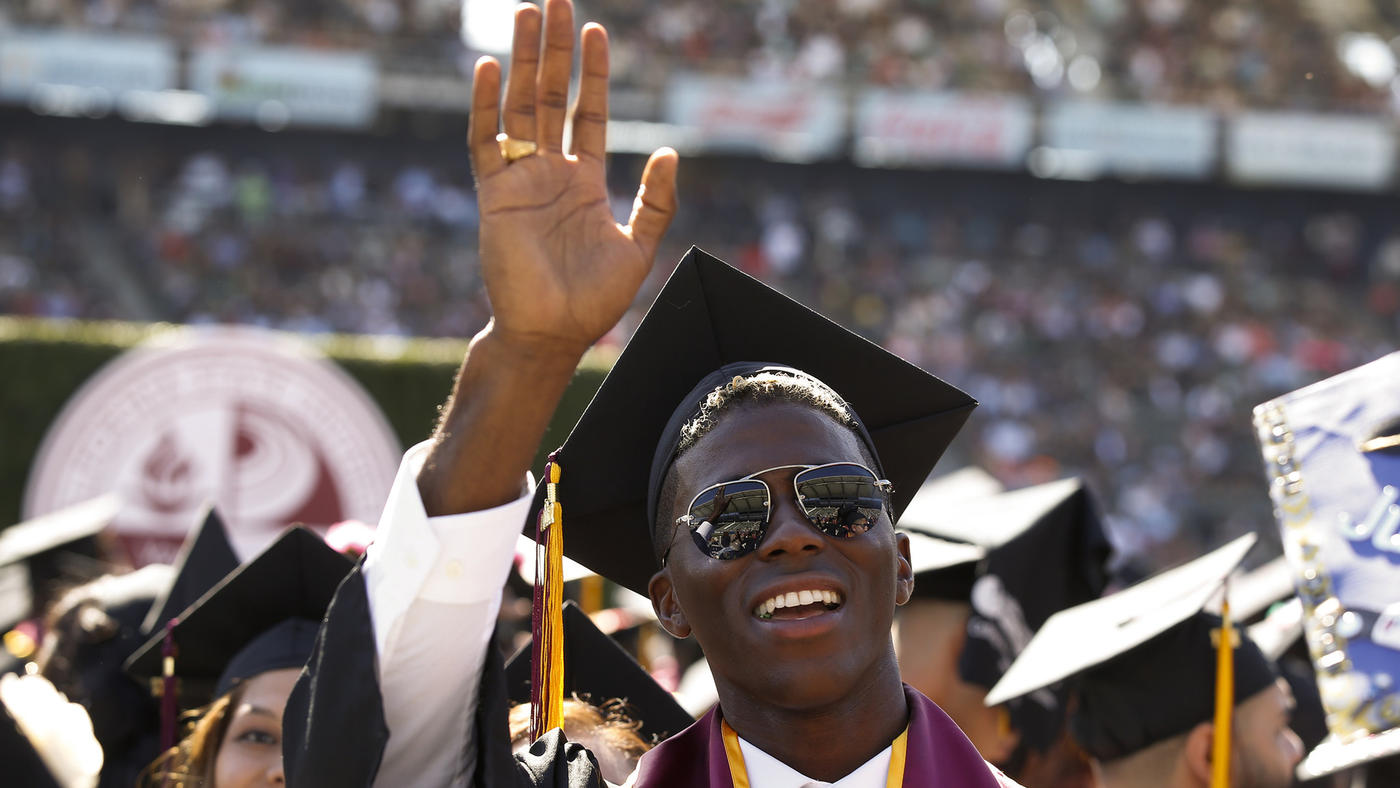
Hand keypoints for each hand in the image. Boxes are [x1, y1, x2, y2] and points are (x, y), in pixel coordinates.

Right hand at [468, 0, 678, 359]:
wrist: (552, 334)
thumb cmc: (594, 300)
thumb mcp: (638, 246)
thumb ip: (655, 200)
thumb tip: (668, 150)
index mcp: (584, 181)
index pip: (587, 112)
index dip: (593, 73)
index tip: (598, 31)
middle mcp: (550, 172)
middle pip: (552, 96)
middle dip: (555, 49)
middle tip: (556, 0)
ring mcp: (520, 180)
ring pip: (520, 106)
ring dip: (524, 60)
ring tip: (527, 13)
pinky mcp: (494, 195)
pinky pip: (486, 141)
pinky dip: (486, 106)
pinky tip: (491, 68)